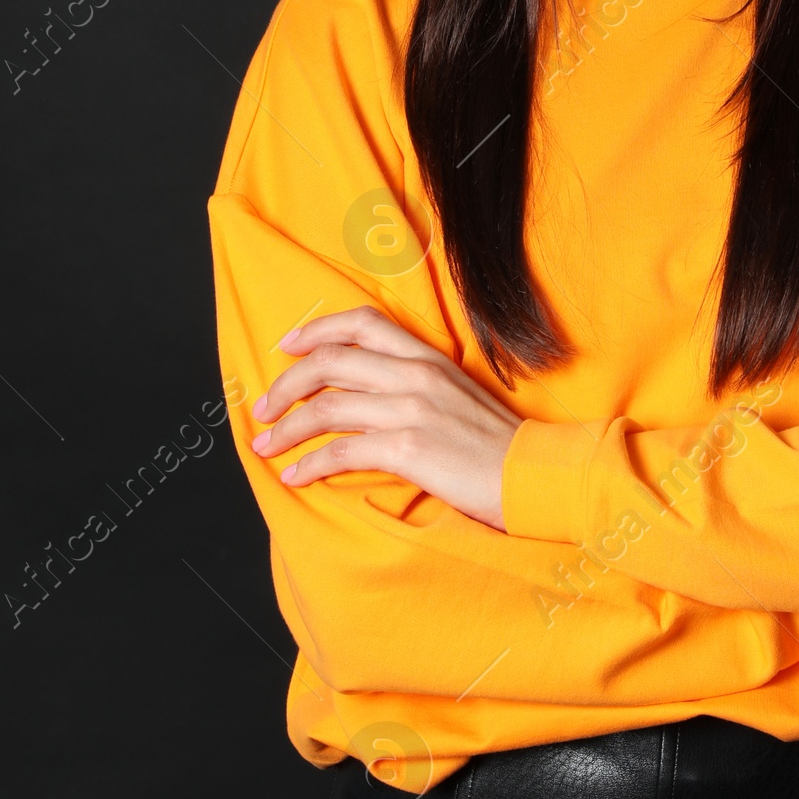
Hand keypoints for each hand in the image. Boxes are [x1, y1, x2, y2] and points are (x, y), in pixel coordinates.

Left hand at [250, 306, 520, 528]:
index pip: (362, 323)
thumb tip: (368, 395)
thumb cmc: (496, 444)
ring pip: (326, 406)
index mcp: (427, 357)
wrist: (535, 474)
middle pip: (329, 361)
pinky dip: (309, 463)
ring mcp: (411, 409)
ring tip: (265, 446)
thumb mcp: (458, 396)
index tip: (287, 347)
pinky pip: (341, 451)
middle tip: (262, 409)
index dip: (316, 329)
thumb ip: (416, 386)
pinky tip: (294, 476)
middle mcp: (415, 375)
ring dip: (286, 428)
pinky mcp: (409, 447)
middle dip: (285, 384)